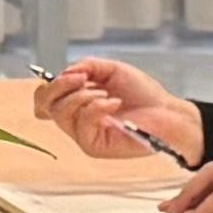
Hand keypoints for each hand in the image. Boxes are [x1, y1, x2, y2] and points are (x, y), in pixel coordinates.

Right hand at [31, 57, 201, 166]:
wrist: (168, 113)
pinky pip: (82, 123)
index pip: (44, 99)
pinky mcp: (93, 146)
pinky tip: (114, 104)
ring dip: (81, 96)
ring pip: (61, 113)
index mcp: (77, 101)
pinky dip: (96, 107)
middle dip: (59, 86)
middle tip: (82, 78)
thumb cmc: (144, 94)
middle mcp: (75, 119)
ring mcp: (83, 134)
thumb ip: (87, 66)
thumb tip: (64, 72)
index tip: (72, 75)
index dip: (48, 85)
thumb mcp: (112, 70)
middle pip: (44, 105)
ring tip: (105, 93)